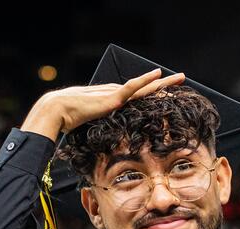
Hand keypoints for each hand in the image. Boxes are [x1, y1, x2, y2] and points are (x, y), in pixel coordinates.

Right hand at [21, 69, 185, 140]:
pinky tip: (157, 73)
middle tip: (182, 79)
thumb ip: (103, 129)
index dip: (154, 94)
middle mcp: (117, 94)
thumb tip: (107, 144)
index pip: (139, 96)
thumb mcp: (92, 125)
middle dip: (165, 85)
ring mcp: (115, 94)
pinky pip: (132, 87)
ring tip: (180, 77)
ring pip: (145, 87)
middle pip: (147, 89)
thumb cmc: (70, 120)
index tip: (168, 93)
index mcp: (113, 100)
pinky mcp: (112, 97)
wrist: (56, 110)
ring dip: (163, 82)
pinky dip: (145, 80)